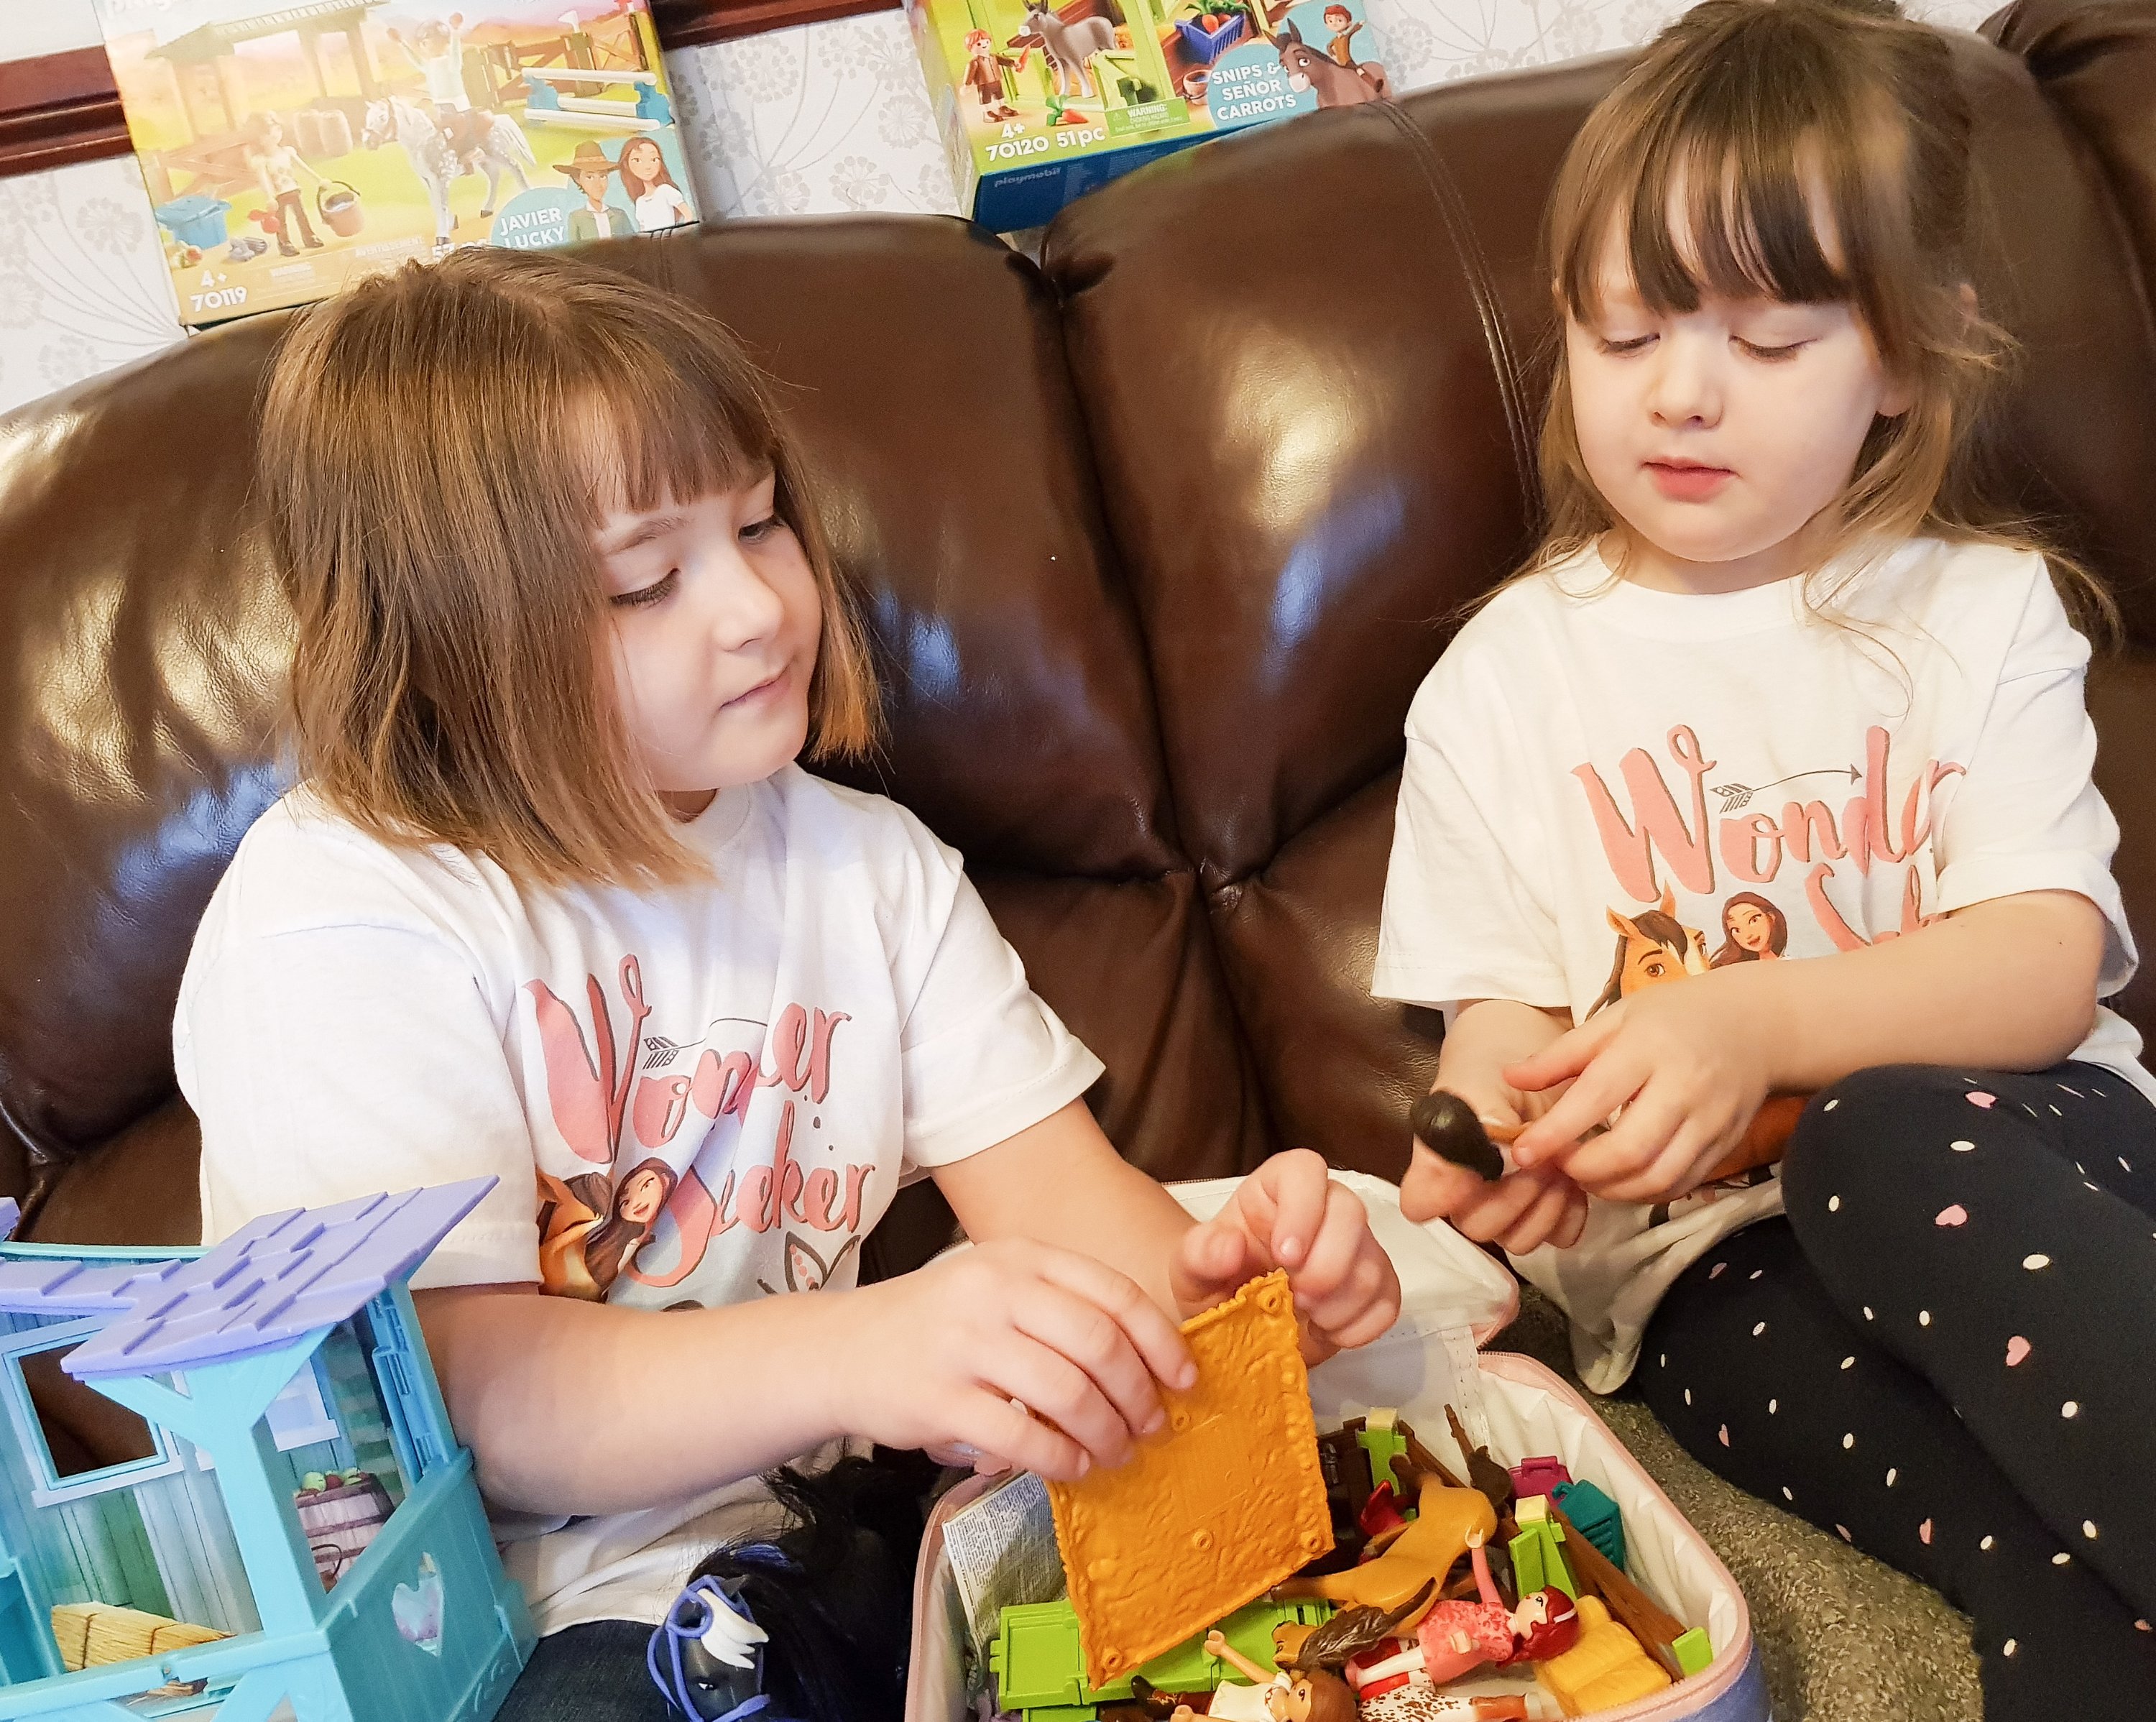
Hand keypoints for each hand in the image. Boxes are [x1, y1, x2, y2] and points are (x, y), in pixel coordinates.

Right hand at [837, 1239, 1194, 1481]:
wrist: (842, 1350)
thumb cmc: (938, 1325)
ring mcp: (963, 1344)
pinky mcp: (938, 1400)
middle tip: (1153, 1426)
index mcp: (1019, 1258)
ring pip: (1067, 1392)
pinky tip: (1072, 1467)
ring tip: (1116, 1452)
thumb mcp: (998, 1288)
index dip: (1161, 1341)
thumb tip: (1148, 1363)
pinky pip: (1021, 1436)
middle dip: (1140, 1395)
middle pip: (1099, 1344)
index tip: (1186, 1379)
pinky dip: (1060, 1459)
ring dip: (1106, 1432)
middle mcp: (994, 1291)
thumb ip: (1060, 1309)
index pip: (1113, 1293)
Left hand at [1171, 1149, 1401, 1361]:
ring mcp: (1356, 1246)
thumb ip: (1199, 1254)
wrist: (1233, 1325)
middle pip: (1352, 1214)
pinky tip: (1323, 1330)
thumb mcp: (1188, 1272)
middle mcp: (1324, 1207)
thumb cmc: (1214, 1284)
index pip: (1306, 1170)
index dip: (1303, 1209)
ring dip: (1338, 1304)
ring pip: (1373, 1264)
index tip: (1284, 1256)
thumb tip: (1231, 1246)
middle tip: (1295, 1298)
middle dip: (1326, 1266)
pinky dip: (1357, 1326)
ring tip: (1303, 1317)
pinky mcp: (1376, 1285)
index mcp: (1277, 1188)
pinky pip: (1388, 1302)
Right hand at [1400, 1082, 1586, 1252]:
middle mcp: (1465, 1202)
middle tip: (1539, 1158)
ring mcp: (1505, 1216)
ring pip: (1520, 1240)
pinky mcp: (1546, 1219)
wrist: (1531, 1074)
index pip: (1421, 1204)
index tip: (1477, 1169)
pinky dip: (1571, 1210)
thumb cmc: (1491, 1078)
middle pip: (1480, 1227)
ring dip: (1545, 1204)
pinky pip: (1560, 1236)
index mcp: (1436, 1168)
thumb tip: (1467, 1171)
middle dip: (1514, 1193)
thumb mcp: (1477, 1089)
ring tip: (1558, 1164)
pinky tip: (1571, 1179)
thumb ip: (1474, 1124)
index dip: (1445, 1194)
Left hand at [1508, 972, 1774, 1203]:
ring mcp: (1709, 1121)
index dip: (1555, 1133)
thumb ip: (1563, 1054)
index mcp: (1647, 1048)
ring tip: (1586, 1176)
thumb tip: (1511, 1078)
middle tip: (1558, 1165)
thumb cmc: (1674, 1017)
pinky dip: (1644, 1193)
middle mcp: (1682, 1087)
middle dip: (1583, 1170)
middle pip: (1629, 1150)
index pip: (1595, 1098)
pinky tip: (1621, 1180)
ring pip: (1657, 1177)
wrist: (1756, 1024)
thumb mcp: (1615, 1019)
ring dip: (1611, 1190)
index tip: (1522, 1153)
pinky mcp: (1725, 1145)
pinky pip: (1681, 1184)